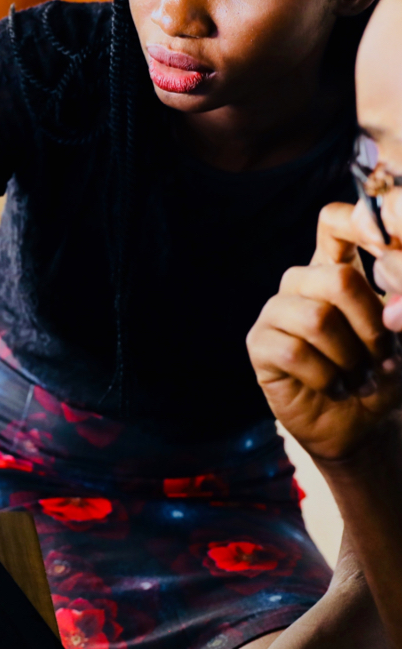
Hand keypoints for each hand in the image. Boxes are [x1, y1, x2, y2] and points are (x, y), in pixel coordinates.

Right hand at [247, 202, 401, 460]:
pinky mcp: (260, 345)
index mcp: (335, 269)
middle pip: (337, 278)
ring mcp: (276, 312)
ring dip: (350, 358)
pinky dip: (326, 377)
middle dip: (372, 325)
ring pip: (317, 319)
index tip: (386, 249)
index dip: (358, 224)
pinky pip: (293, 352)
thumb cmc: (382, 375)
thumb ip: (397, 307)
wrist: (360, 425)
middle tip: (381, 356)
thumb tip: (393, 298)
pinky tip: (333, 387)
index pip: (333, 223)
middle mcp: (301, 283)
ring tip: (357, 376)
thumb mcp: (400, 337)